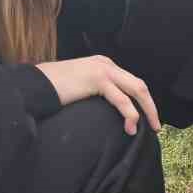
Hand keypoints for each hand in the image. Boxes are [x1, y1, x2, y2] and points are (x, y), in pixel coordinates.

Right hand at [36, 55, 159, 135]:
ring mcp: (103, 69)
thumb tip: (109, 111)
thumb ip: (96, 93)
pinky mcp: (98, 79)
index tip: (148, 119)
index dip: (142, 101)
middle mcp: (106, 64)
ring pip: (136, 90)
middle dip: (150, 106)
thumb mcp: (80, 90)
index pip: (130, 83)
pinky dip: (130, 114)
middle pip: (139, 85)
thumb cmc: (53, 91)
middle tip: (157, 127)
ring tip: (150, 129)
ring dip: (146, 111)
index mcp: (103, 65)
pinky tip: (131, 127)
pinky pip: (122, 99)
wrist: (34, 85)